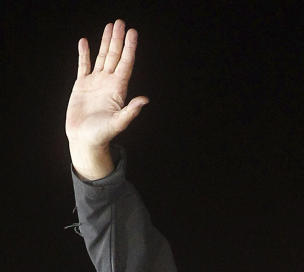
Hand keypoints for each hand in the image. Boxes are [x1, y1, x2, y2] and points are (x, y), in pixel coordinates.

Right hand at [65, 20, 147, 179]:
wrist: (85, 140)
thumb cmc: (103, 134)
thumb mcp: (119, 123)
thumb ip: (131, 111)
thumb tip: (145, 100)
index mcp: (118, 89)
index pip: (126, 64)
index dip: (130, 48)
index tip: (132, 33)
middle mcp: (109, 83)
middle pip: (115, 56)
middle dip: (118, 39)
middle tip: (121, 23)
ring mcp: (95, 83)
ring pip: (101, 57)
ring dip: (105, 42)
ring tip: (109, 26)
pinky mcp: (81, 86)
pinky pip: (83, 66)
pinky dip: (84, 54)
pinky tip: (84, 41)